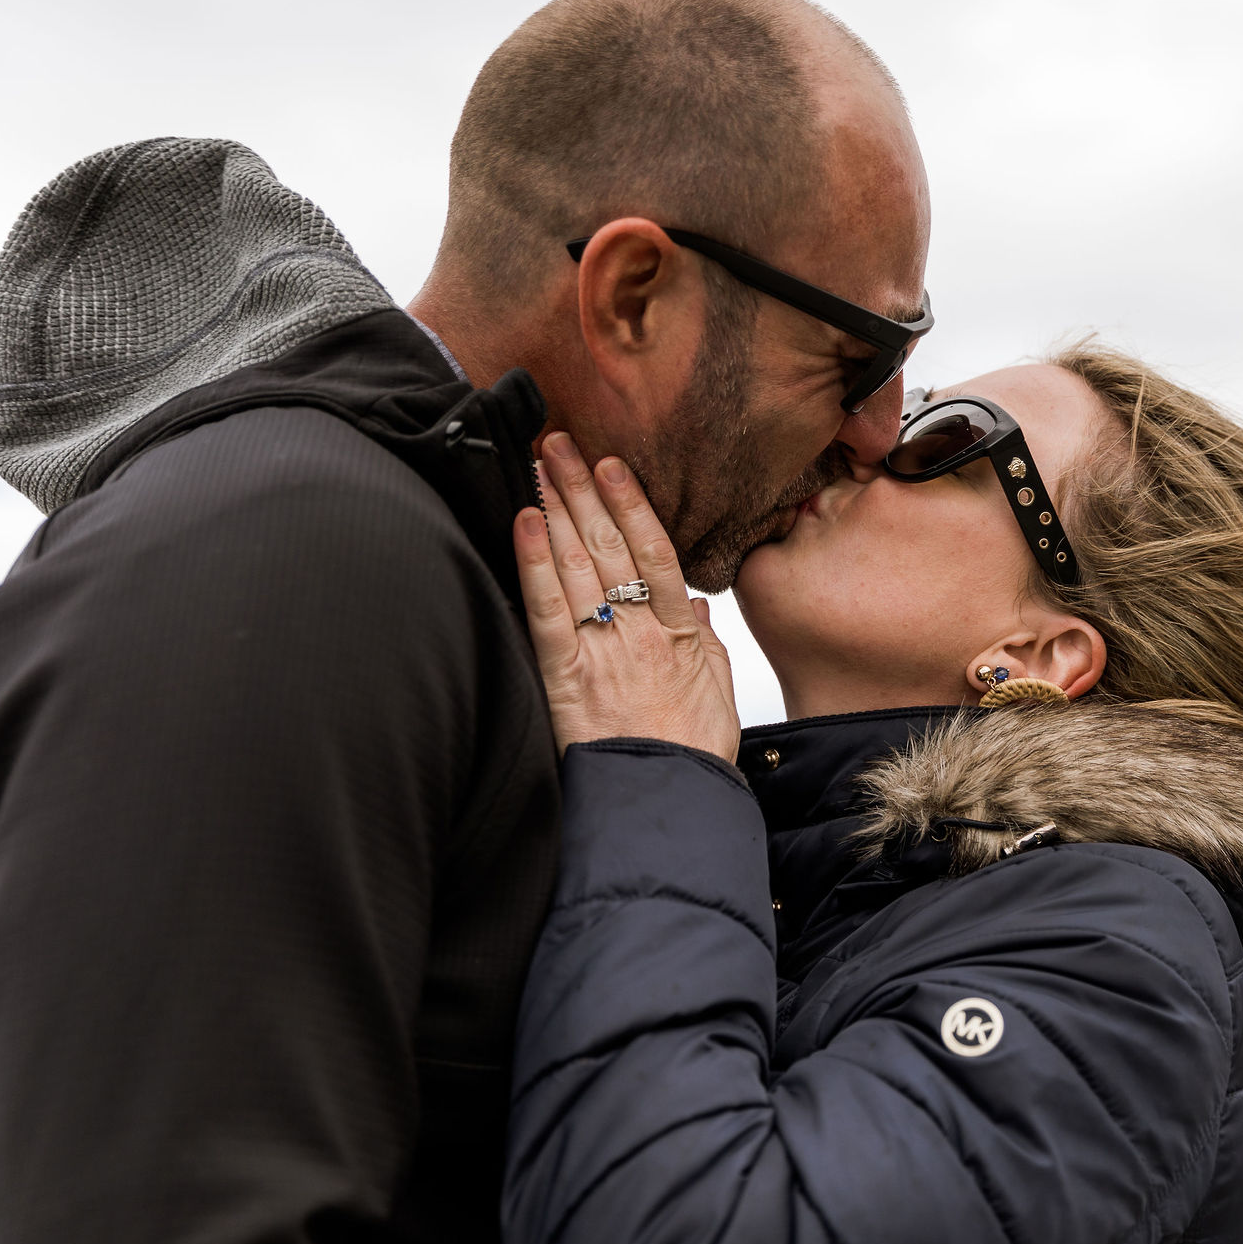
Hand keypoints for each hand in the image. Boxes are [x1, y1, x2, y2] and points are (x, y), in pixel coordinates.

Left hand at [513, 433, 740, 762]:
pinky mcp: (566, 677)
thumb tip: (695, 603)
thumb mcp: (717, 691)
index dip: (631, 503)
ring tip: (539, 463)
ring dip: (557, 507)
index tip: (612, 463)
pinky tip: (526, 523)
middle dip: (583, 489)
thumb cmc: (693, 753)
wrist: (668, 802)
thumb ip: (706, 641)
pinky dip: (534, 562)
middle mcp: (640, 631)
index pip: (654, 550)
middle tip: (560, 441)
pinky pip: (548, 609)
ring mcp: (603, 650)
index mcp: (680, 631)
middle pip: (608, 546)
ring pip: (578, 565)